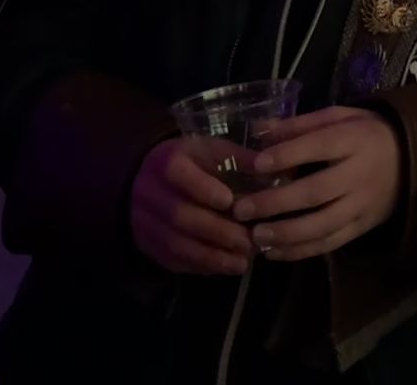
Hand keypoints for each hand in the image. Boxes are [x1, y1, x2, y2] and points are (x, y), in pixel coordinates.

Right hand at [129, 137, 250, 275]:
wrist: (145, 178)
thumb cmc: (190, 161)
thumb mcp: (211, 149)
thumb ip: (238, 158)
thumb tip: (273, 168)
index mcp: (167, 161)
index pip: (179, 174)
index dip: (203, 189)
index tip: (231, 202)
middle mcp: (149, 192)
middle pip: (179, 215)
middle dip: (217, 231)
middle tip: (249, 242)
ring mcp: (143, 221)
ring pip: (174, 243)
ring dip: (211, 256)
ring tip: (243, 262)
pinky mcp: (146, 244)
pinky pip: (171, 260)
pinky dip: (200, 266)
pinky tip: (225, 267)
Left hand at [230, 107, 400, 261]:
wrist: (409, 157)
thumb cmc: (365, 133)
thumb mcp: (339, 116)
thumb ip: (300, 125)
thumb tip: (258, 131)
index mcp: (354, 140)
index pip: (319, 147)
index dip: (287, 155)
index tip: (256, 164)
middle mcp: (360, 174)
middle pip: (316, 192)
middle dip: (276, 203)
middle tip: (242, 209)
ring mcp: (363, 205)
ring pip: (323, 224)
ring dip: (286, 233)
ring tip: (255, 236)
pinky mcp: (363, 226)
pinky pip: (331, 243)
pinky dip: (301, 251)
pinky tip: (274, 251)